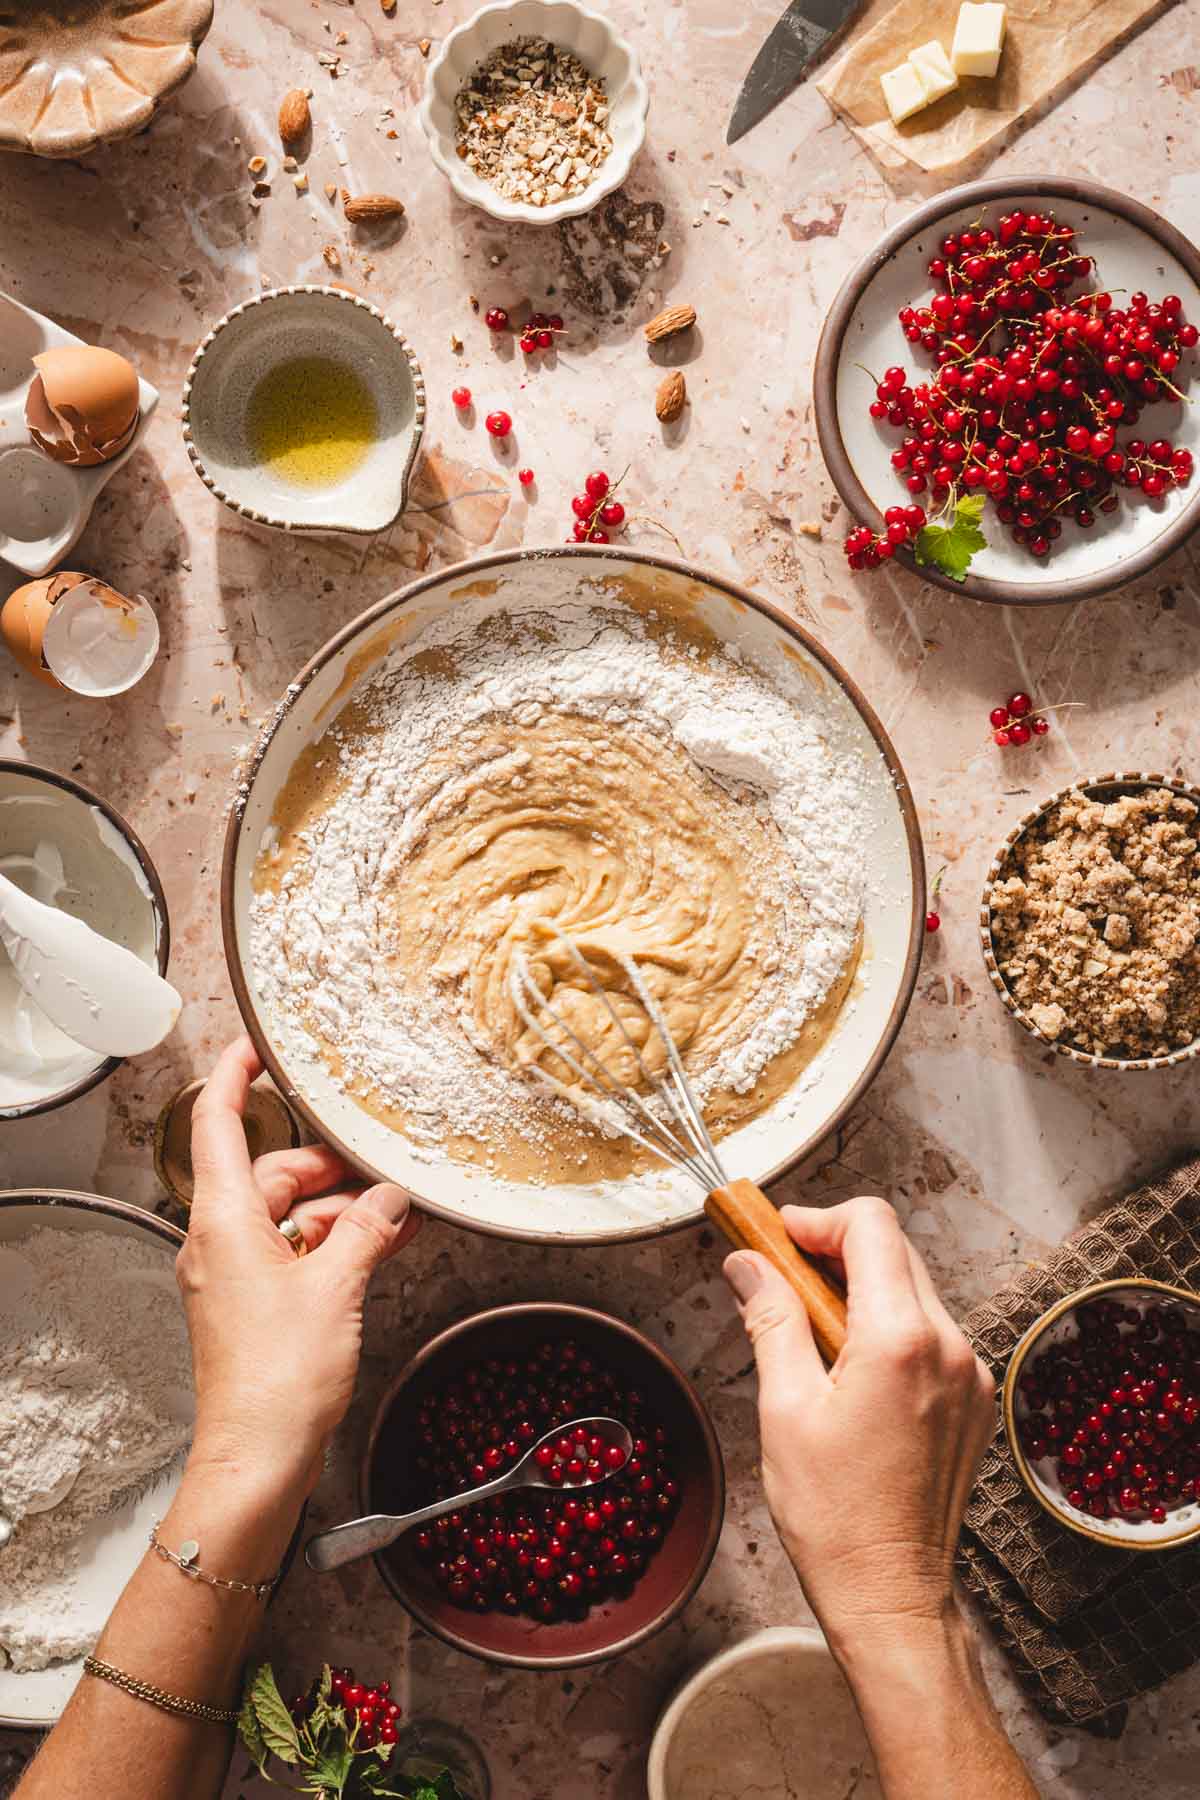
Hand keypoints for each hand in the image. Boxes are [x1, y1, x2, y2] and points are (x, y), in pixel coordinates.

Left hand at [177, 1036, 418, 1500]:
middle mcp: (222, 1241)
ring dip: (345, 1212)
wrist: (258, 1459)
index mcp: (224, 1221)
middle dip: (332, 1167)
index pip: (218, 1123)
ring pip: (293, 1215)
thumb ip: (367, 1229)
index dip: (235, 1076)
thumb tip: (391, 1198)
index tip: (257, 1043)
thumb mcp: (338, 1286)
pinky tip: (388, 1244)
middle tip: (385, 1165)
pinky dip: (338, 1245)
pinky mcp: (257, 1305)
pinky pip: (299, 1253)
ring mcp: (237, 1275)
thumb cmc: (279, 1378)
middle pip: (274, 1172)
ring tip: (404, 1213)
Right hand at [723, 1196, 994, 1660]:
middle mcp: (950, 1346)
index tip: (776, 1235)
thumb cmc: (833, 1514)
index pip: (871, 1226)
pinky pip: (931, 1334)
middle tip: (779, 1273)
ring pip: (914, 1290)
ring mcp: (971, 1375)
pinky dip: (888, 1327)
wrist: (891, 1595)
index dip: (817, 1219)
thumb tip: (747, 1261)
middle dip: (834, 1249)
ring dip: (861, 1288)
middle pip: (895, 1251)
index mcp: (901, 1339)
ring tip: (807, 1328)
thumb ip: (771, 1319)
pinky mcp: (974, 1402)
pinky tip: (848, 1365)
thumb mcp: (784, 1408)